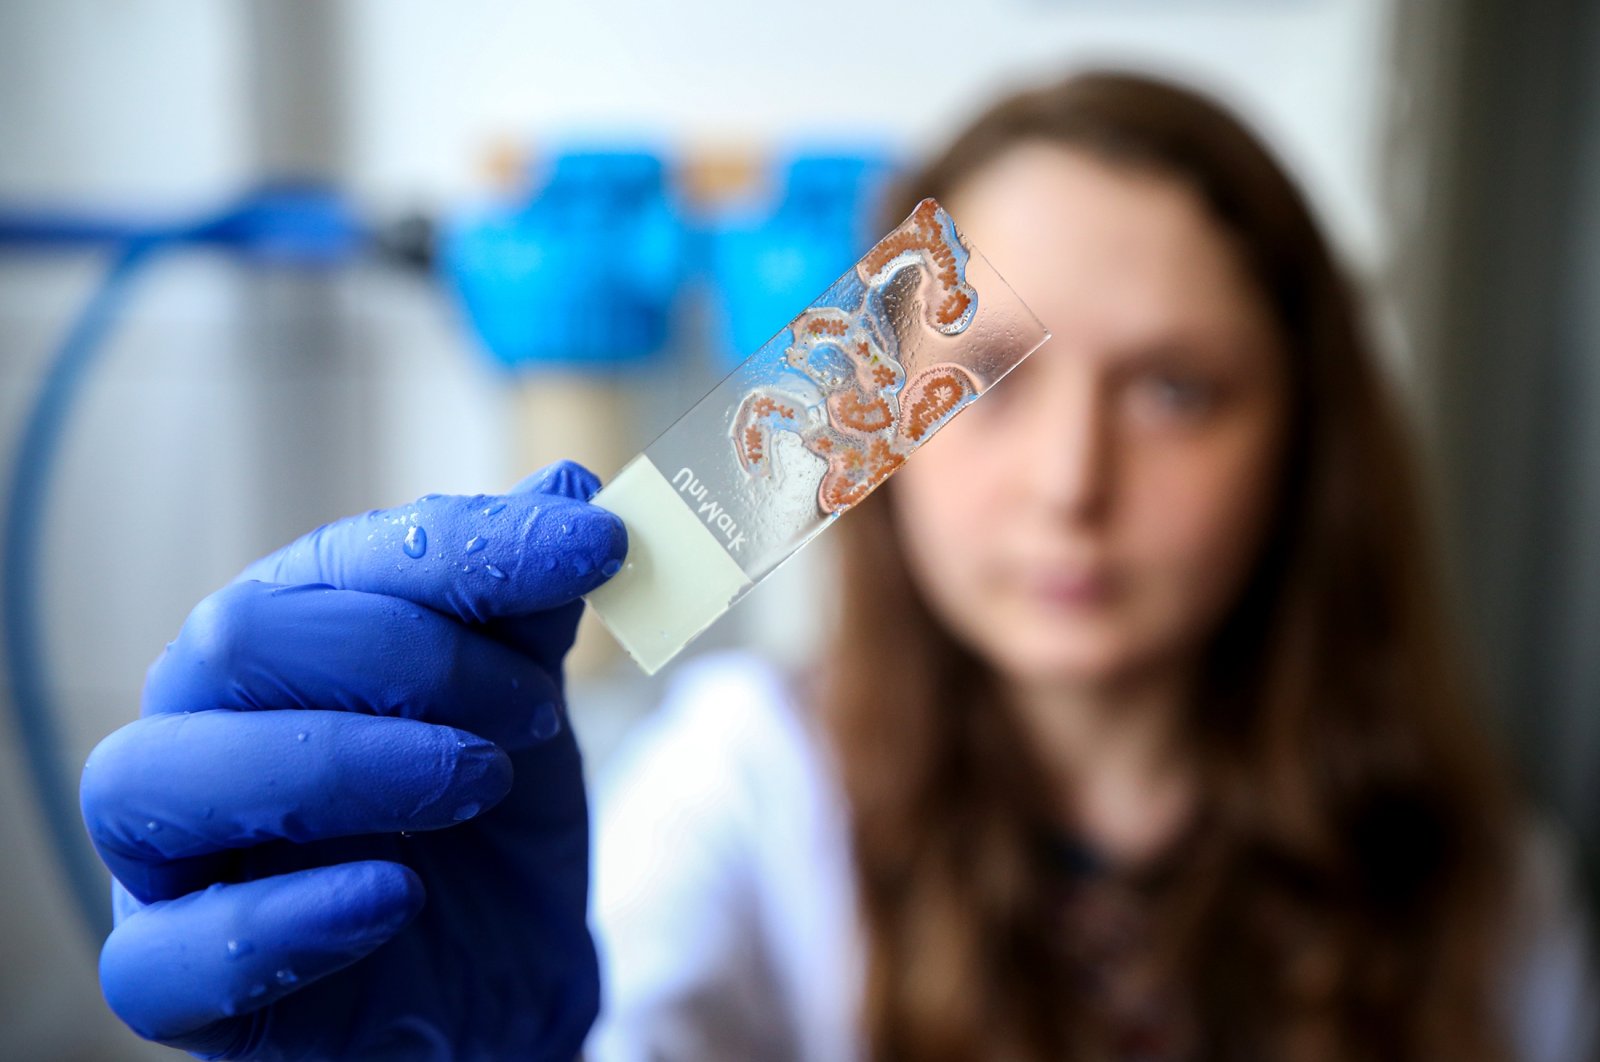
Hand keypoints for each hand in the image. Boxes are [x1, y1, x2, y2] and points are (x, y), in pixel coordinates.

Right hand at [79, 460, 625, 1059]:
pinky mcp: (174, 979)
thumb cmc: (492, 825)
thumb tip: (562, 483)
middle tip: (530, 712)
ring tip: (479, 781)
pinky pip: (163, 956)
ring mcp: (169, 857)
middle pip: (239, 641)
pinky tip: (398, 897)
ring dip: (343, 764)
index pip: (339, 562)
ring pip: (160, 778)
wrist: (510, 972)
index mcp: (278, 642)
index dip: (469, 548)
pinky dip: (286, 918)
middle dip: (408, 660)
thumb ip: (527, 606)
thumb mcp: (524, 707)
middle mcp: (200, 729)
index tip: (599, 544)